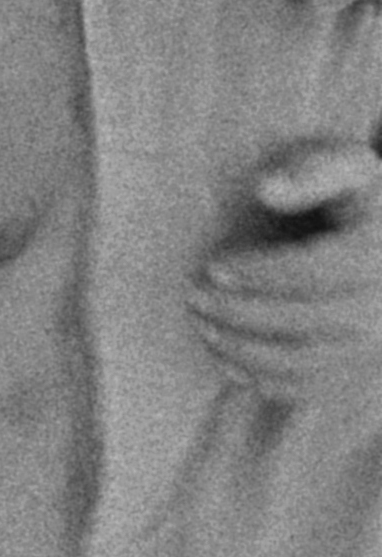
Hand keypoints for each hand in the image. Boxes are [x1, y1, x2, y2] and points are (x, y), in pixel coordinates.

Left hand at [193, 137, 381, 405]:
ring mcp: (378, 345)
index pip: (318, 270)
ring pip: (305, 362)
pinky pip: (310, 389)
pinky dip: (262, 379)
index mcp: (380, 254)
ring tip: (202, 325)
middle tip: (194, 298)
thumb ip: (311, 170)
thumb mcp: (346, 167)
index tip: (212, 266)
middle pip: (307, 321)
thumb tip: (267, 188)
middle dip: (241, 313)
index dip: (260, 272)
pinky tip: (225, 357)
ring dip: (243, 349)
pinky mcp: (362, 371)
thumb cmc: (358, 199)